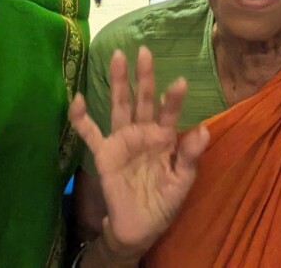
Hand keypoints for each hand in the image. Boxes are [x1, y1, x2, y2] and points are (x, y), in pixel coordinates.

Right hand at [69, 46, 209, 258]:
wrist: (138, 229)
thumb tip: (204, 131)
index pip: (169, 113)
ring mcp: (122, 140)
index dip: (174, 99)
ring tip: (117, 56)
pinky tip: (77, 99)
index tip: (180, 82)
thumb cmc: (163, 203)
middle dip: (144, 76)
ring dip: (118, 82)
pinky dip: (81, 117)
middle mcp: (143, 132)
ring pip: (119, 105)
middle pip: (143, 99)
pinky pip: (90, 132)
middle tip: (144, 51)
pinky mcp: (103, 153)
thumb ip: (190, 157)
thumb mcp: (181, 183)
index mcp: (164, 137)